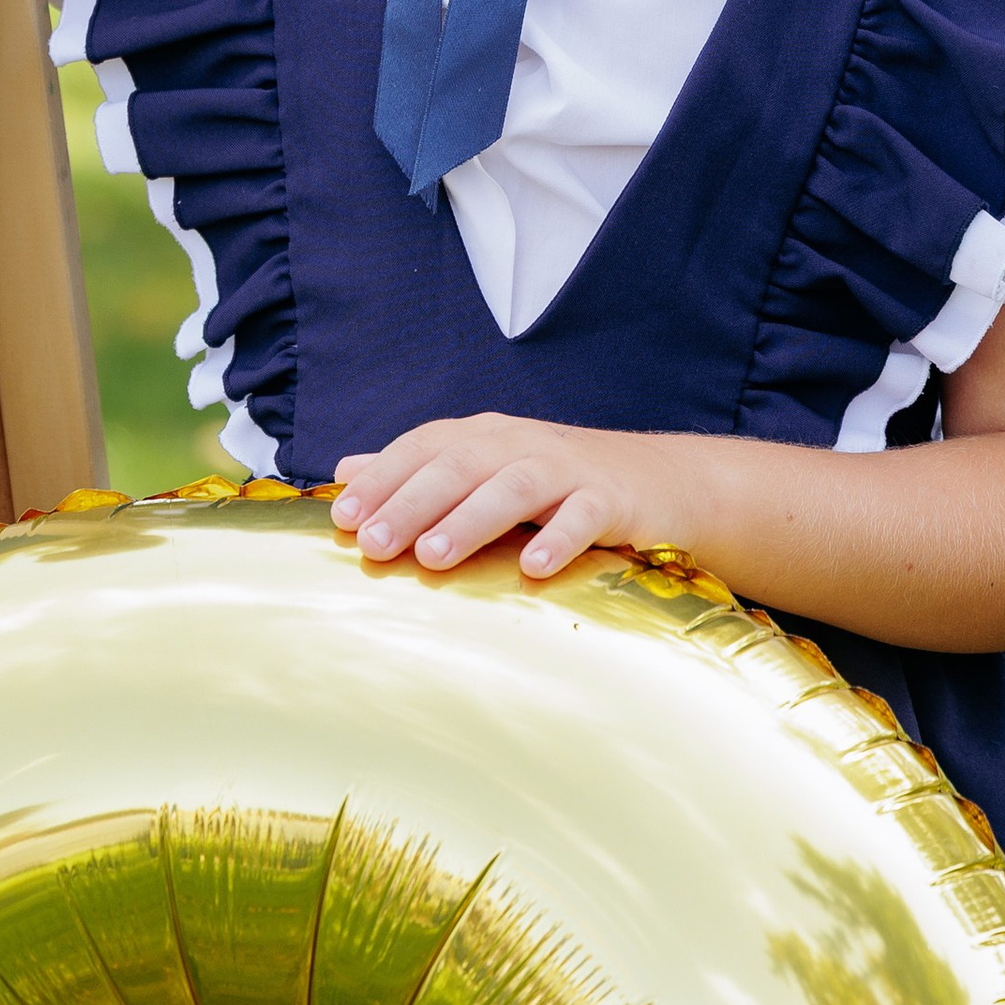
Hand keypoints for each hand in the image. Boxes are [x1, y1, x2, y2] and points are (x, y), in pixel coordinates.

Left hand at [330, 412, 687, 580]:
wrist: (661, 483)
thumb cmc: (560, 482)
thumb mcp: (486, 467)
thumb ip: (417, 469)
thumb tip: (344, 470)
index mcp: (484, 436)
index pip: (423, 448)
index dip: (382, 479)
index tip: (343, 519)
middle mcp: (520, 444)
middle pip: (459, 465)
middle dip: (412, 503)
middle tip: (374, 544)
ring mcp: (567, 468)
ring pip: (513, 486)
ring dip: (470, 519)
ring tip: (433, 555)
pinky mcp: (611, 499)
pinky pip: (583, 515)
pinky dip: (558, 538)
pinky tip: (533, 568)